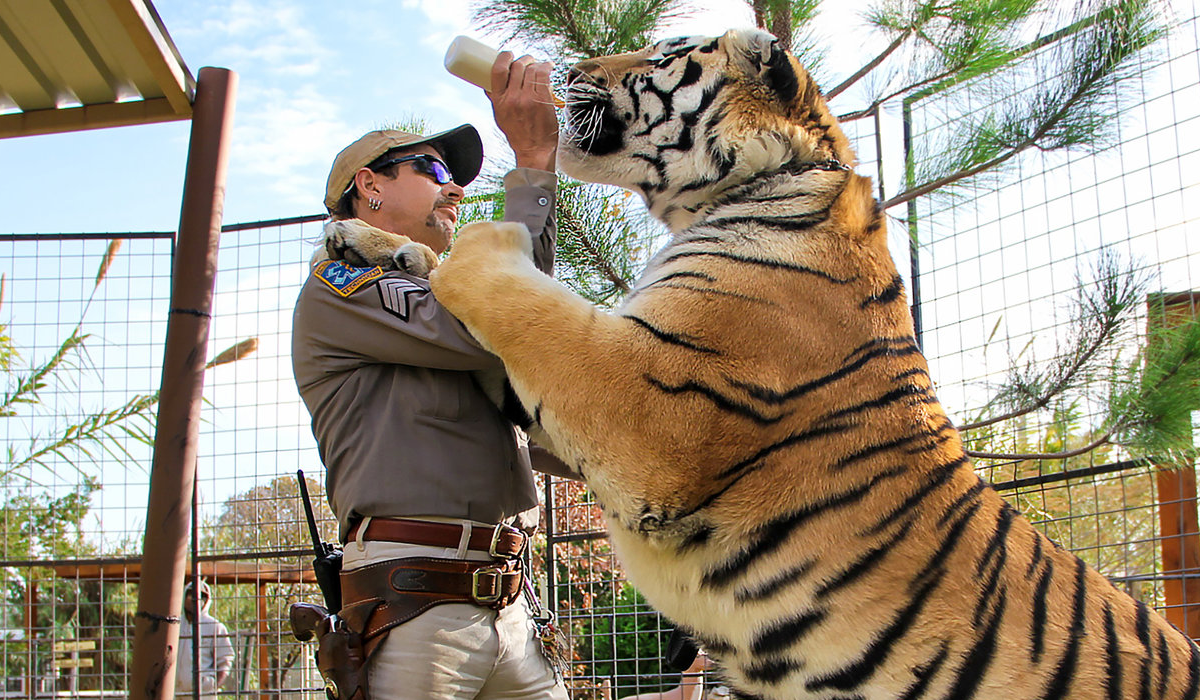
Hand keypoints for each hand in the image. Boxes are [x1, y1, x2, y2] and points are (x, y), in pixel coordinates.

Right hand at [489, 52, 557, 171]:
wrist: (534, 150)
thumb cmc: (518, 134)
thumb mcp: (500, 116)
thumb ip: (495, 99)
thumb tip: (487, 85)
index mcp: (499, 101)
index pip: (498, 70)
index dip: (504, 57)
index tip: (508, 54)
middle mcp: (512, 98)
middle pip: (517, 67)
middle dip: (523, 59)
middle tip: (528, 60)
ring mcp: (528, 99)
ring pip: (531, 69)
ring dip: (535, 63)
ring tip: (538, 64)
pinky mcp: (543, 100)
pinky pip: (544, 75)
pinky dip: (546, 67)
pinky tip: (547, 66)